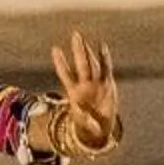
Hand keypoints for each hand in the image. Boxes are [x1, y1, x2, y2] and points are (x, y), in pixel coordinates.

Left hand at [49, 30, 120, 152]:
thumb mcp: (84, 124)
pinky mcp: (107, 85)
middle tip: (75, 35)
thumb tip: (80, 111)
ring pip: (92, 64)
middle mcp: (84, 85)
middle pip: (81, 64)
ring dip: (88, 51)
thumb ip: (83, 117)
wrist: (99, 129)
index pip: (66, 74)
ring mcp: (95, 83)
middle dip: (78, 50)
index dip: (61, 62)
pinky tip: (102, 47)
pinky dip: (105, 58)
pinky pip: (106, 69)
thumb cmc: (88, 126)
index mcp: (74, 93)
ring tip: (83, 38)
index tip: (55, 49)